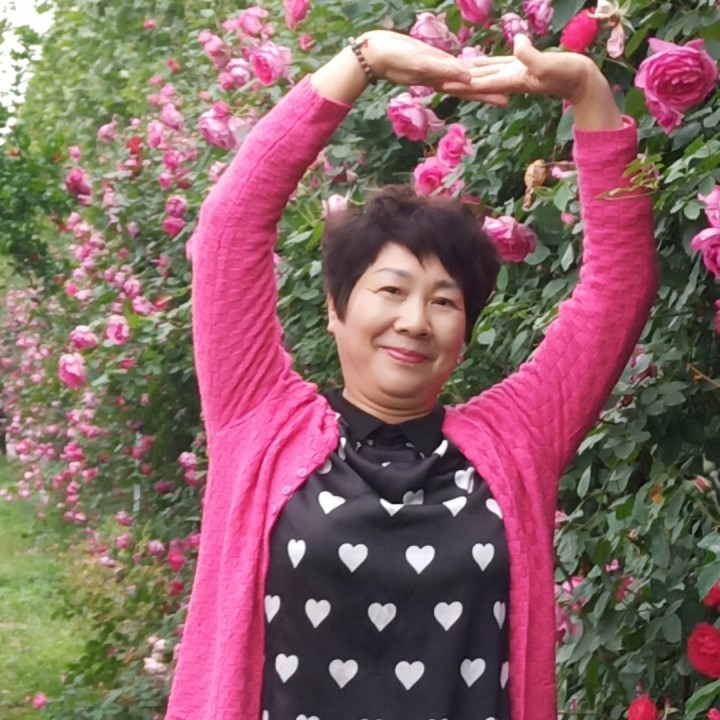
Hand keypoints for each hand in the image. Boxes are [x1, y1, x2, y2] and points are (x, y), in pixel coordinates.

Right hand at [362, 30, 508, 105]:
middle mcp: (442, 78)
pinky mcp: (433, 60)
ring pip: (464, 77)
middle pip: (471, 86)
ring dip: (480, 80)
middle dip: (489, 91)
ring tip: (497, 81)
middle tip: (511, 93)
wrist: (375, 54)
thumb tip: (468, 78)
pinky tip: (474, 67)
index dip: (487, 95)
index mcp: (441, 81)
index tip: (507, 99)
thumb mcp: (421, 63)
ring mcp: (437, 70)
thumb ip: (444, 69)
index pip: (470, 90)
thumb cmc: (395, 59)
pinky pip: (455, 66)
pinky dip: (466, 68)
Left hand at [444, 35, 621, 128]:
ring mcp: (515, 74)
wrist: (583, 81)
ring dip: (467, 74)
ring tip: (447, 72)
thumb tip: (516, 43)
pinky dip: (484, 65)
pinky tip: (475, 62)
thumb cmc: (568, 73)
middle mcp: (509, 80)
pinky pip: (498, 66)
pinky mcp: (523, 67)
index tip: (440, 82)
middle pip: (477, 81)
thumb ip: (531, 55)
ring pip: (485, 73)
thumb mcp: (549, 63)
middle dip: (457, 80)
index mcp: (512, 80)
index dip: (460, 81)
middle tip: (433, 79)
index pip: (480, 82)